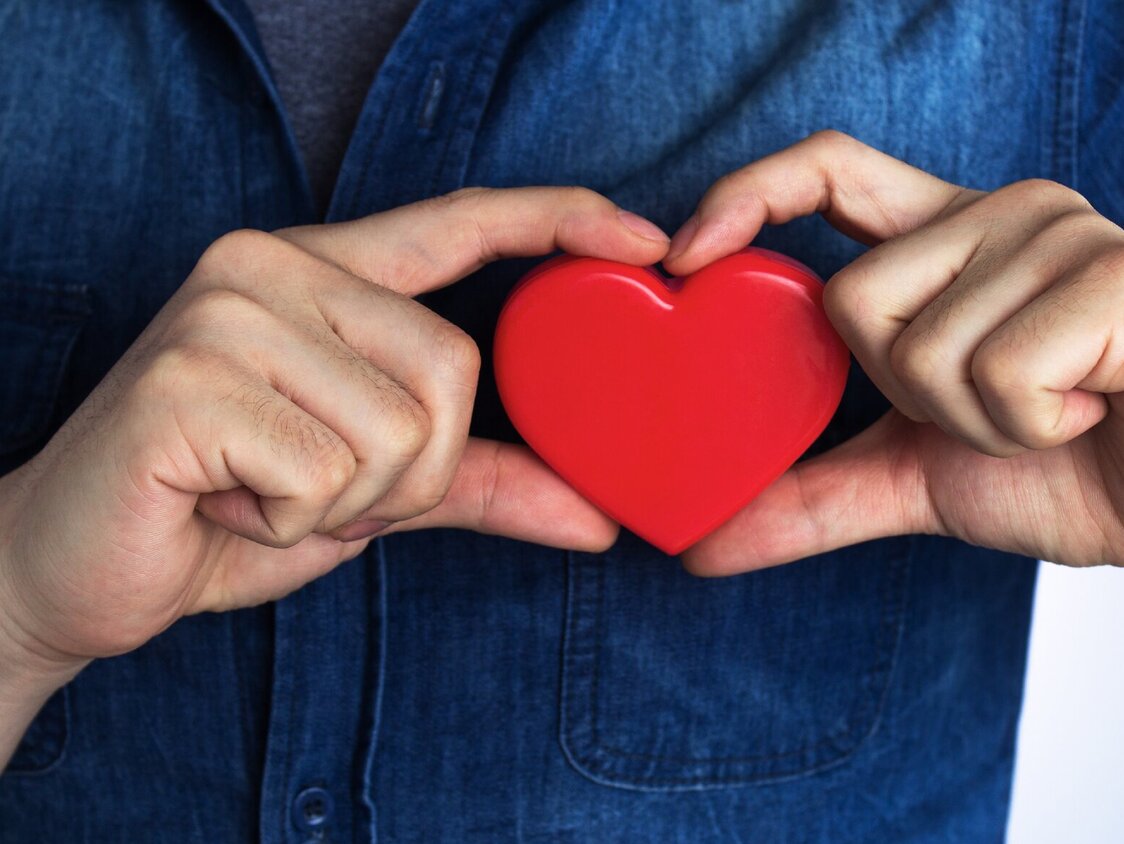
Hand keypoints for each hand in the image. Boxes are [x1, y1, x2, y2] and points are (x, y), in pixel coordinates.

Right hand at [0, 187, 669, 740]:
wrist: (75, 564)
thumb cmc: (230, 510)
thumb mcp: (372, 492)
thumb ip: (478, 482)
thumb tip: (597, 516)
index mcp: (320, 272)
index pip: (460, 223)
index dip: (558, 220)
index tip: (645, 241)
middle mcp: (270, 264)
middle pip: (450, 365)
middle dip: (410, 471)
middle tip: (319, 491)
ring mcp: (224, 309)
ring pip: (396, 427)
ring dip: (347, 503)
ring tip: (264, 493)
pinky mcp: (189, 376)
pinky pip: (327, 470)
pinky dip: (293, 522)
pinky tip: (227, 503)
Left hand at [662, 131, 1123, 573]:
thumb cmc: (1068, 471)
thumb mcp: (917, 478)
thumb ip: (811, 496)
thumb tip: (699, 545)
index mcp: (947, 239)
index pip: (828, 171)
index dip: (748, 194)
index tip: (684, 256)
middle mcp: (1000, 214)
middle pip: (854, 301)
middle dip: (907, 394)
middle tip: (995, 407)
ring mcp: (1061, 235)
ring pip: (923, 349)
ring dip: (977, 425)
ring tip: (1057, 413)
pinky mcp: (1113, 275)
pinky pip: (997, 372)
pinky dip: (1031, 428)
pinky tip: (1092, 410)